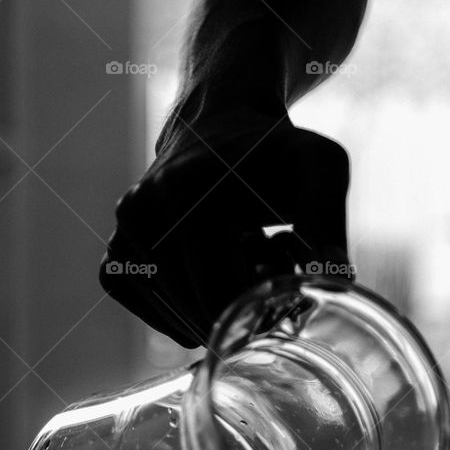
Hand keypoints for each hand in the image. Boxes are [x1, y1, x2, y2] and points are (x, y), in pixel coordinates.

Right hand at [99, 108, 351, 347]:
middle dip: (244, 313)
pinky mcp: (115, 259)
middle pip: (201, 316)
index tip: (287, 280)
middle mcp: (141, 214)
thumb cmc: (277, 151)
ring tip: (239, 265)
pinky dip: (188, 314)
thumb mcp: (320, 166)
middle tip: (266, 270)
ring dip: (219, 312)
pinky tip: (209, 278)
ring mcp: (122, 239)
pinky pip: (154, 317)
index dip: (264, 309)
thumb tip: (335, 282)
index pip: (223, 298)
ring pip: (180, 324)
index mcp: (184, 196)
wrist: (221, 126)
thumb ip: (329, 218)